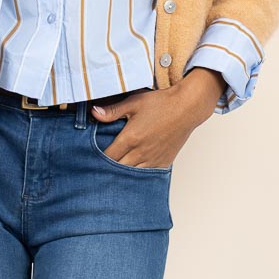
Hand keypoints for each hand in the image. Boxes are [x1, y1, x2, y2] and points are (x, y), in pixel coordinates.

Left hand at [91, 69, 223, 167]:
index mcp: (130, 138)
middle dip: (107, 170)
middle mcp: (140, 152)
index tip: (91, 159)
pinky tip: (132, 175)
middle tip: (98, 169)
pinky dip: (138, 176)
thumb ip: (112, 111)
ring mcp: (152, 159)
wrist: (187, 108)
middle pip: (117, 170)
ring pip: (131, 176)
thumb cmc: (161, 103)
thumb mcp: (134, 102)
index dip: (97, 160)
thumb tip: (93, 113)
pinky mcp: (163, 162)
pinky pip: (147, 175)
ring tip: (113, 175)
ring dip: (122, 175)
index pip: (107, 157)